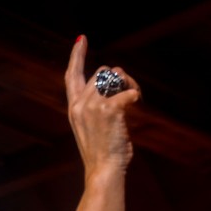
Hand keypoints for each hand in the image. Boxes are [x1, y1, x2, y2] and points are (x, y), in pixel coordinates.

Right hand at [65, 35, 140, 177]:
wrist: (103, 171)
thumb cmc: (103, 154)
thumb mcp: (92, 128)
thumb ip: (97, 107)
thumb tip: (117, 86)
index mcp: (74, 108)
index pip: (71, 75)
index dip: (77, 55)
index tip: (82, 39)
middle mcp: (80, 103)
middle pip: (103, 71)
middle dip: (120, 78)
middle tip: (131, 93)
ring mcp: (93, 106)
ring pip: (116, 75)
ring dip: (130, 83)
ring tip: (135, 98)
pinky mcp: (109, 110)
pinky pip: (128, 91)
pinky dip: (136, 95)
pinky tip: (138, 104)